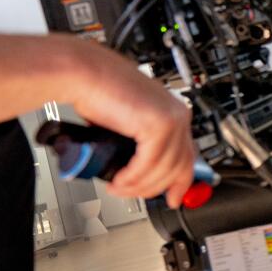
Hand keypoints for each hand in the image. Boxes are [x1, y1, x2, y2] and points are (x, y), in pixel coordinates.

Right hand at [64, 40, 194, 208]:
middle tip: (130, 193)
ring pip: (164, 169)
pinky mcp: (159, 124)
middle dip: (153, 187)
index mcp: (173, 112)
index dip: (181, 181)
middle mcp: (178, 114)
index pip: (188, 155)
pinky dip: (133, 177)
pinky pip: (149, 164)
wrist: (83, 72)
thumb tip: (137, 169)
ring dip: (138, 185)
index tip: (173, 198)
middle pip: (179, 166)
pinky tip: (120, 180)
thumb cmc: (98, 90)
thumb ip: (139, 142)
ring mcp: (171, 119)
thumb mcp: (127, 122)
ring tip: (118, 187)